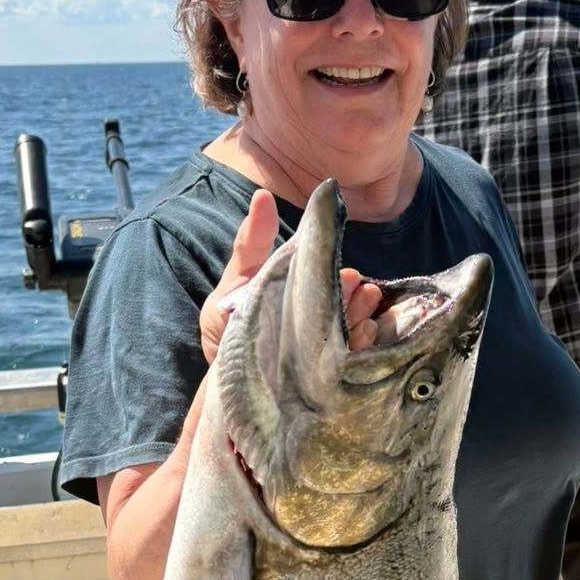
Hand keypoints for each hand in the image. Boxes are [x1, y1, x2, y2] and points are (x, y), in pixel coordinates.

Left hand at [200, 187, 385, 363]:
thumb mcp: (237, 280)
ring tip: (365, 319)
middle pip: (346, 309)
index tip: (351, 274)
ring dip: (361, 324)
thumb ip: (251, 244)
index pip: (332, 285)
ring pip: (351, 336)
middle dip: (356, 301)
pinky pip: (346, 370)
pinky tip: (360, 342)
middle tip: (361, 291)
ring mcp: (321, 354)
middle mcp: (317, 324)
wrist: (214, 378)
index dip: (345, 280)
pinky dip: (357, 354)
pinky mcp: (321, 383)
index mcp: (304, 298)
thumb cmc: (227, 323)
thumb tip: (263, 196)